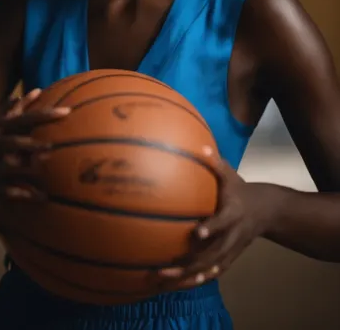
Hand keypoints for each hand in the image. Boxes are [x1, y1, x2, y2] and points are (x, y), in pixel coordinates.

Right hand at [0, 89, 69, 204]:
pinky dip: (18, 194)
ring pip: (5, 170)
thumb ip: (3, 111)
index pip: (20, 118)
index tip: (66, 111)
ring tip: (45, 173)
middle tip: (52, 146)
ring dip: (24, 172)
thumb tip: (21, 94)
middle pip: (9, 142)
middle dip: (29, 144)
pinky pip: (1, 192)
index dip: (42, 113)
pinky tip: (36, 197)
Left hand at [158, 155, 274, 286]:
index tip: (197, 232)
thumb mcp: (231, 175)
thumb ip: (216, 163)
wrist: (267, 211)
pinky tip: (176, 285)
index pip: (223, 222)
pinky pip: (211, 272)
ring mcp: (231, 250)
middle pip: (212, 254)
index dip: (212, 228)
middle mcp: (233, 236)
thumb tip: (201, 146)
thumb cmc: (241, 190)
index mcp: (233, 214)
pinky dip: (195, 280)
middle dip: (189, 264)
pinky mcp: (229, 258)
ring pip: (210, 268)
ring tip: (163, 280)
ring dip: (187, 277)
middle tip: (164, 268)